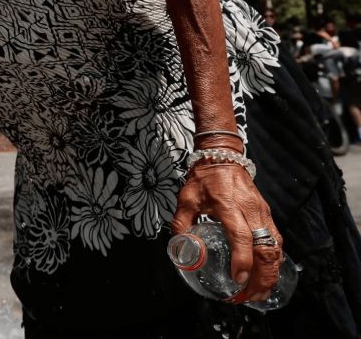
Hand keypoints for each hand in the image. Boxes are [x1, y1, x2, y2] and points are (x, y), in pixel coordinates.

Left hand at [172, 162, 282, 303]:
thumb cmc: (204, 179)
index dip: (242, 260)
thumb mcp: (186, 199)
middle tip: (249, 296)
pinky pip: (276, 242)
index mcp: (229, 207)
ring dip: (270, 274)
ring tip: (258, 293)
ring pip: (275, 248)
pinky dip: (274, 262)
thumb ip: (181, 223)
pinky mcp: (268, 216)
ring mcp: (263, 214)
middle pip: (265, 249)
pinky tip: (267, 276)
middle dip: (261, 277)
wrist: (223, 159)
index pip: (241, 237)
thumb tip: (180, 247)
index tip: (238, 280)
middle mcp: (251, 212)